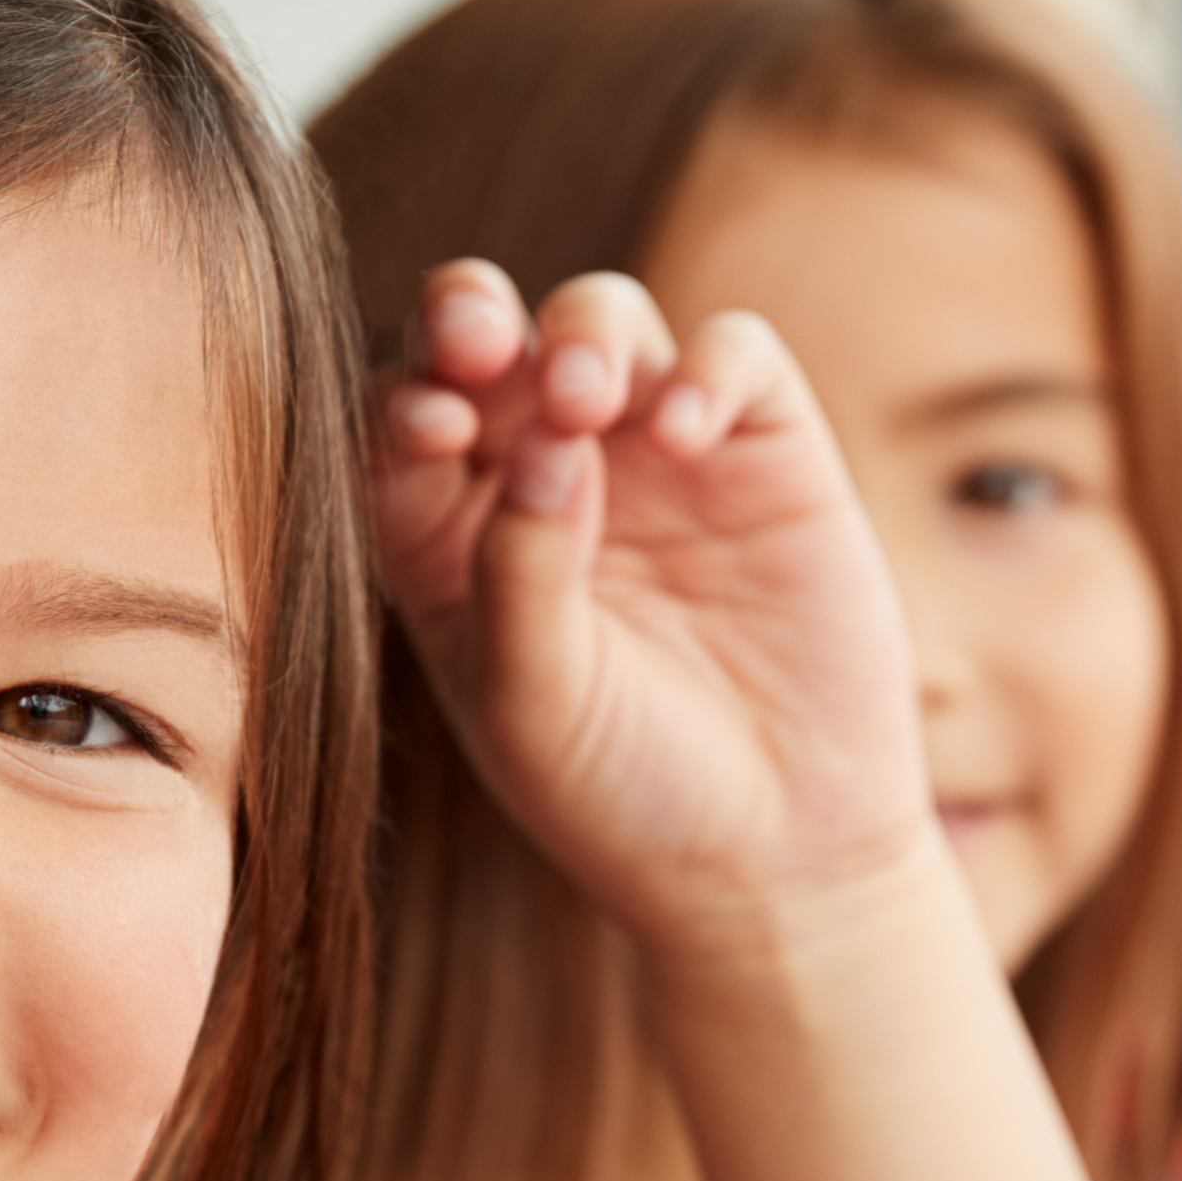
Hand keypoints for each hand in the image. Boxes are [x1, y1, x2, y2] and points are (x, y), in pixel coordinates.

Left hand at [370, 259, 940, 966]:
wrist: (778, 863)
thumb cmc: (626, 799)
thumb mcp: (535, 704)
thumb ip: (517, 571)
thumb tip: (542, 437)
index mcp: (455, 540)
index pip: (403, 426)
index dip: (405, 400)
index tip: (431, 431)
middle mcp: (548, 478)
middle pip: (490, 343)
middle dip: (471, 318)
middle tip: (481, 343)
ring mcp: (659, 456)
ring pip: (605, 322)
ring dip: (585, 334)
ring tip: (586, 398)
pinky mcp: (767, 452)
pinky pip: (736, 356)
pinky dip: (709, 366)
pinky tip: (687, 432)